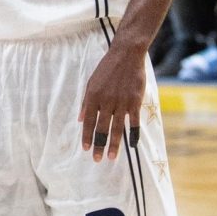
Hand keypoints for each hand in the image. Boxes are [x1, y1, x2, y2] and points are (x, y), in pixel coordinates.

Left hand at [78, 43, 145, 160]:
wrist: (126, 56)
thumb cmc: (107, 69)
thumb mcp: (91, 83)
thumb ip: (86, 102)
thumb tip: (81, 119)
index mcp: (93, 97)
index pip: (89, 121)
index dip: (87, 136)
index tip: (86, 149)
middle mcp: (106, 101)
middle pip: (101, 128)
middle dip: (98, 145)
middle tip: (97, 159)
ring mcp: (122, 102)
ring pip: (117, 128)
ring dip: (113, 144)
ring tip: (111, 157)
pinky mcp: (135, 101)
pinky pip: (134, 122)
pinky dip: (133, 134)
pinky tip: (132, 145)